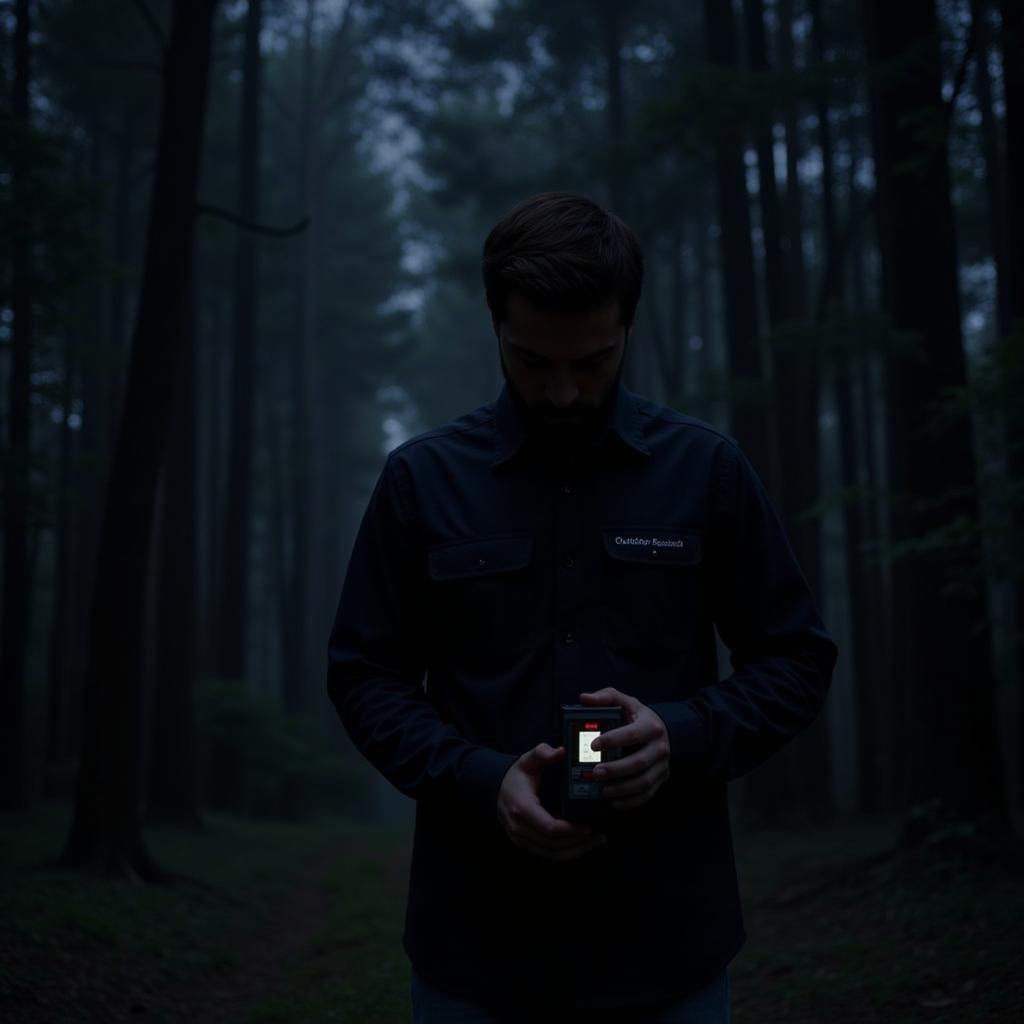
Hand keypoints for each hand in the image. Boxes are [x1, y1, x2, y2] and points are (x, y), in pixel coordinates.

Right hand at [496, 742, 608, 860]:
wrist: (494, 789)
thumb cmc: (515, 776)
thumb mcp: (527, 760)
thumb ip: (542, 753)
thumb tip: (559, 752)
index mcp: (522, 807)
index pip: (549, 828)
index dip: (571, 831)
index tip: (588, 827)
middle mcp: (519, 827)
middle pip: (553, 845)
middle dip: (579, 844)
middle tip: (599, 836)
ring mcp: (520, 839)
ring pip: (551, 854)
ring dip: (574, 851)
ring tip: (594, 843)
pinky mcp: (524, 844)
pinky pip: (547, 855)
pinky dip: (565, 853)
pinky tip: (580, 846)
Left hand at [579, 687, 670, 810]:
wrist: (664, 731)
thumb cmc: (638, 717)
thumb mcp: (626, 702)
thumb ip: (606, 697)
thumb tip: (584, 698)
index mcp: (651, 726)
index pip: (633, 734)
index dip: (613, 740)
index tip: (593, 744)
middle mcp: (660, 747)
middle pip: (639, 762)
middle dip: (616, 769)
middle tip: (595, 773)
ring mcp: (662, 765)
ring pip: (644, 782)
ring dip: (622, 788)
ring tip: (603, 790)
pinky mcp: (661, 779)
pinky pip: (647, 794)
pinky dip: (631, 801)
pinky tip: (615, 802)